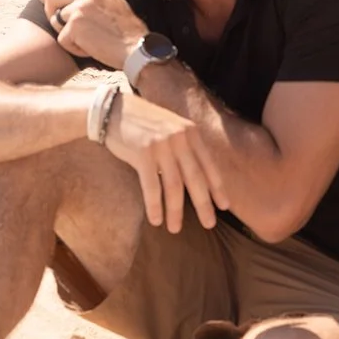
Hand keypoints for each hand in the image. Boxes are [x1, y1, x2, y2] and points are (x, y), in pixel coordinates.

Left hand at [43, 0, 146, 67]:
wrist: (136, 47)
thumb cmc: (127, 31)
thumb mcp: (112, 2)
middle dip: (51, 11)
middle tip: (61, 24)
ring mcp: (81, 7)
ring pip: (55, 18)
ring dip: (65, 33)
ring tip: (83, 39)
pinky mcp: (75, 24)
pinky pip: (62, 38)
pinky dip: (73, 48)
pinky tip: (89, 49)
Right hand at [104, 94, 228, 232]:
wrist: (113, 110)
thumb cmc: (144, 124)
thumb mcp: (172, 128)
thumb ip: (186, 146)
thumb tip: (199, 177)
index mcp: (191, 132)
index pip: (209, 164)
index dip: (217, 187)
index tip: (224, 206)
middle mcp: (180, 138)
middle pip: (195, 178)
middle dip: (203, 204)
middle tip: (209, 224)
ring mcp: (162, 145)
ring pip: (174, 186)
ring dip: (176, 211)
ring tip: (175, 228)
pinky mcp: (143, 153)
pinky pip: (152, 187)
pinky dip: (155, 206)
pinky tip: (156, 220)